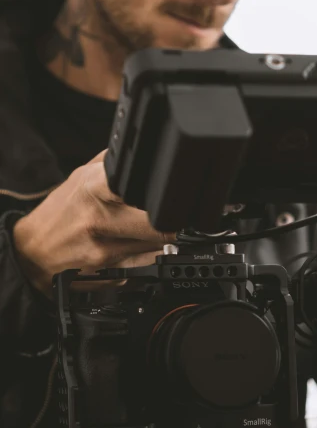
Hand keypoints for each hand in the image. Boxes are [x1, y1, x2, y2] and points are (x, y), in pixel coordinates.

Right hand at [13, 151, 175, 296]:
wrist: (33, 253)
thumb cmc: (61, 213)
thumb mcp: (82, 177)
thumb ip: (113, 163)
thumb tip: (147, 151)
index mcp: (93, 189)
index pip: (137, 186)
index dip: (163, 191)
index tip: (172, 191)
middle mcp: (99, 221)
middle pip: (159, 224)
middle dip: (172, 221)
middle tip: (171, 216)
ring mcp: (106, 252)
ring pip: (160, 247)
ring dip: (166, 240)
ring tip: (149, 231)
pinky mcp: (114, 276)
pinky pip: (151, 266)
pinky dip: (154, 257)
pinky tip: (141, 249)